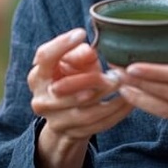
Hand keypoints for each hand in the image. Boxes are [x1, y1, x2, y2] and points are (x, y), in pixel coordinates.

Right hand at [28, 28, 131, 142]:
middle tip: (115, 74)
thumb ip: (79, 55)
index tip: (81, 33)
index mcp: (38, 75)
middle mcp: (41, 98)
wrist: (68, 116)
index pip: (44, 57)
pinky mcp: (71, 133)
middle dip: (92, 79)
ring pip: (84, 111)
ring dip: (109, 100)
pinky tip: (129, 102)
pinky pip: (97, 125)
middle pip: (65, 88)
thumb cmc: (73, 79)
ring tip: (126, 88)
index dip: (61, 45)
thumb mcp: (75, 64)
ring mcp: (54, 119)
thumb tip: (88, 51)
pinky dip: (116, 113)